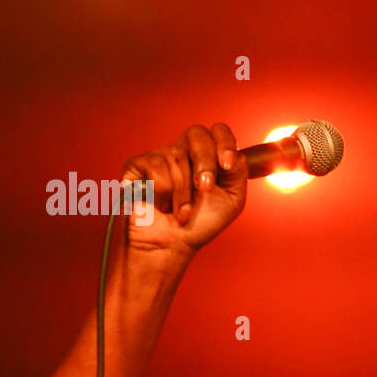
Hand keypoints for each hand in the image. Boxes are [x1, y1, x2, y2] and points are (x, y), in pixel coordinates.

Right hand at [120, 123, 248, 258]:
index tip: (228, 165)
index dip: (224, 142)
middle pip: (196, 133)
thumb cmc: (200, 223)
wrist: (172, 245)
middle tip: (204, 188)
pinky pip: (154, 167)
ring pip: (176, 156)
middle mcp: (184, 151)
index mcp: (208, 156)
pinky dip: (162, 193)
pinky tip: (161, 206)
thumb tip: (237, 153)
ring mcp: (160, 156)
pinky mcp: (137, 165)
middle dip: (205, 163)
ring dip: (183, 193)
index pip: (217, 131)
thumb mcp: (232, 200)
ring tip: (181, 212)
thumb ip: (239, 174)